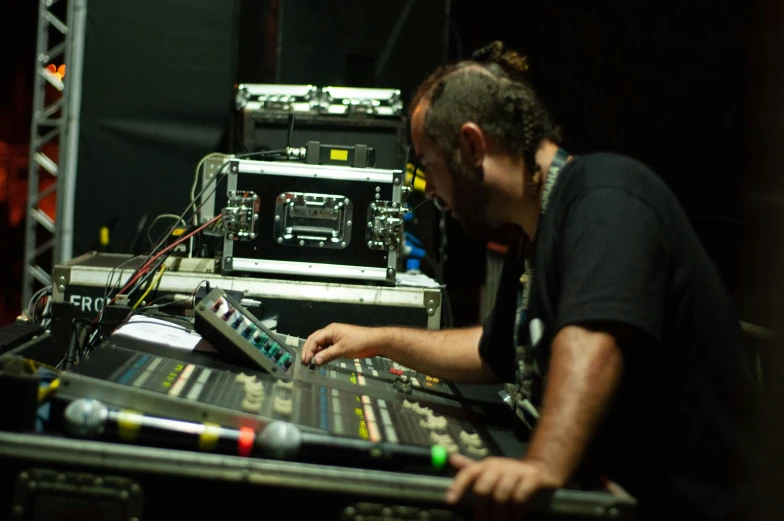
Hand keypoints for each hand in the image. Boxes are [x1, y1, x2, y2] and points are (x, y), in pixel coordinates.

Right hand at [300, 323, 382, 365]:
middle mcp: (331, 331)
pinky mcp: (339, 342)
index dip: (308, 350)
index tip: (306, 361)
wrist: (375, 342)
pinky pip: (327, 347)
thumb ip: (327, 355)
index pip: (314, 339)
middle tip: (305, 362)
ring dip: (315, 352)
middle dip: (308, 350)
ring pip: (320, 344)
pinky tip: (320, 360)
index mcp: (330, 330)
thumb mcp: (342, 350)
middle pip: (315, 340)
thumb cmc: (360, 342)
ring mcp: (335, 337)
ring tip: (311, 362)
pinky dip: (322, 353)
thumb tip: (315, 361)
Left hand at [446, 454, 563, 519]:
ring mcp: (516, 470)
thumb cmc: (509, 475)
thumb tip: (451, 458)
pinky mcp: (532, 477)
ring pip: (502, 494)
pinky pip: (520, 495)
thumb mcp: (489, 472)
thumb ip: (471, 469)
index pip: (468, 472)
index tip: (449, 501)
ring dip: (500, 514)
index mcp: (486, 465)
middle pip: (483, 487)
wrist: (539, 470)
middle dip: (481, 509)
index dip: (458, 485)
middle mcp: (499, 465)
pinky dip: (516, 510)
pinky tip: (516, 516)